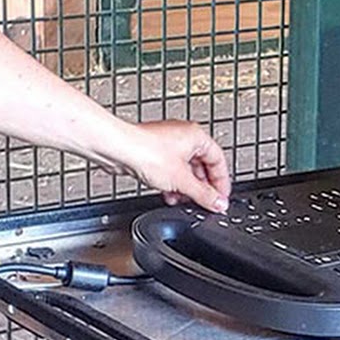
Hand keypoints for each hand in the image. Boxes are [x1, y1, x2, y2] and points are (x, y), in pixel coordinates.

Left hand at [112, 120, 231, 211]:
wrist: (118, 149)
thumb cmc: (146, 151)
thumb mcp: (182, 180)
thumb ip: (204, 194)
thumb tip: (218, 203)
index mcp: (196, 136)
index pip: (218, 160)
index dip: (221, 182)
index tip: (220, 198)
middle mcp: (183, 137)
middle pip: (201, 166)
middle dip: (201, 187)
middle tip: (204, 202)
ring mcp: (167, 144)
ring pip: (184, 170)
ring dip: (185, 188)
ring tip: (184, 200)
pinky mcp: (153, 153)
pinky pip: (169, 171)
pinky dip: (172, 184)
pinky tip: (169, 194)